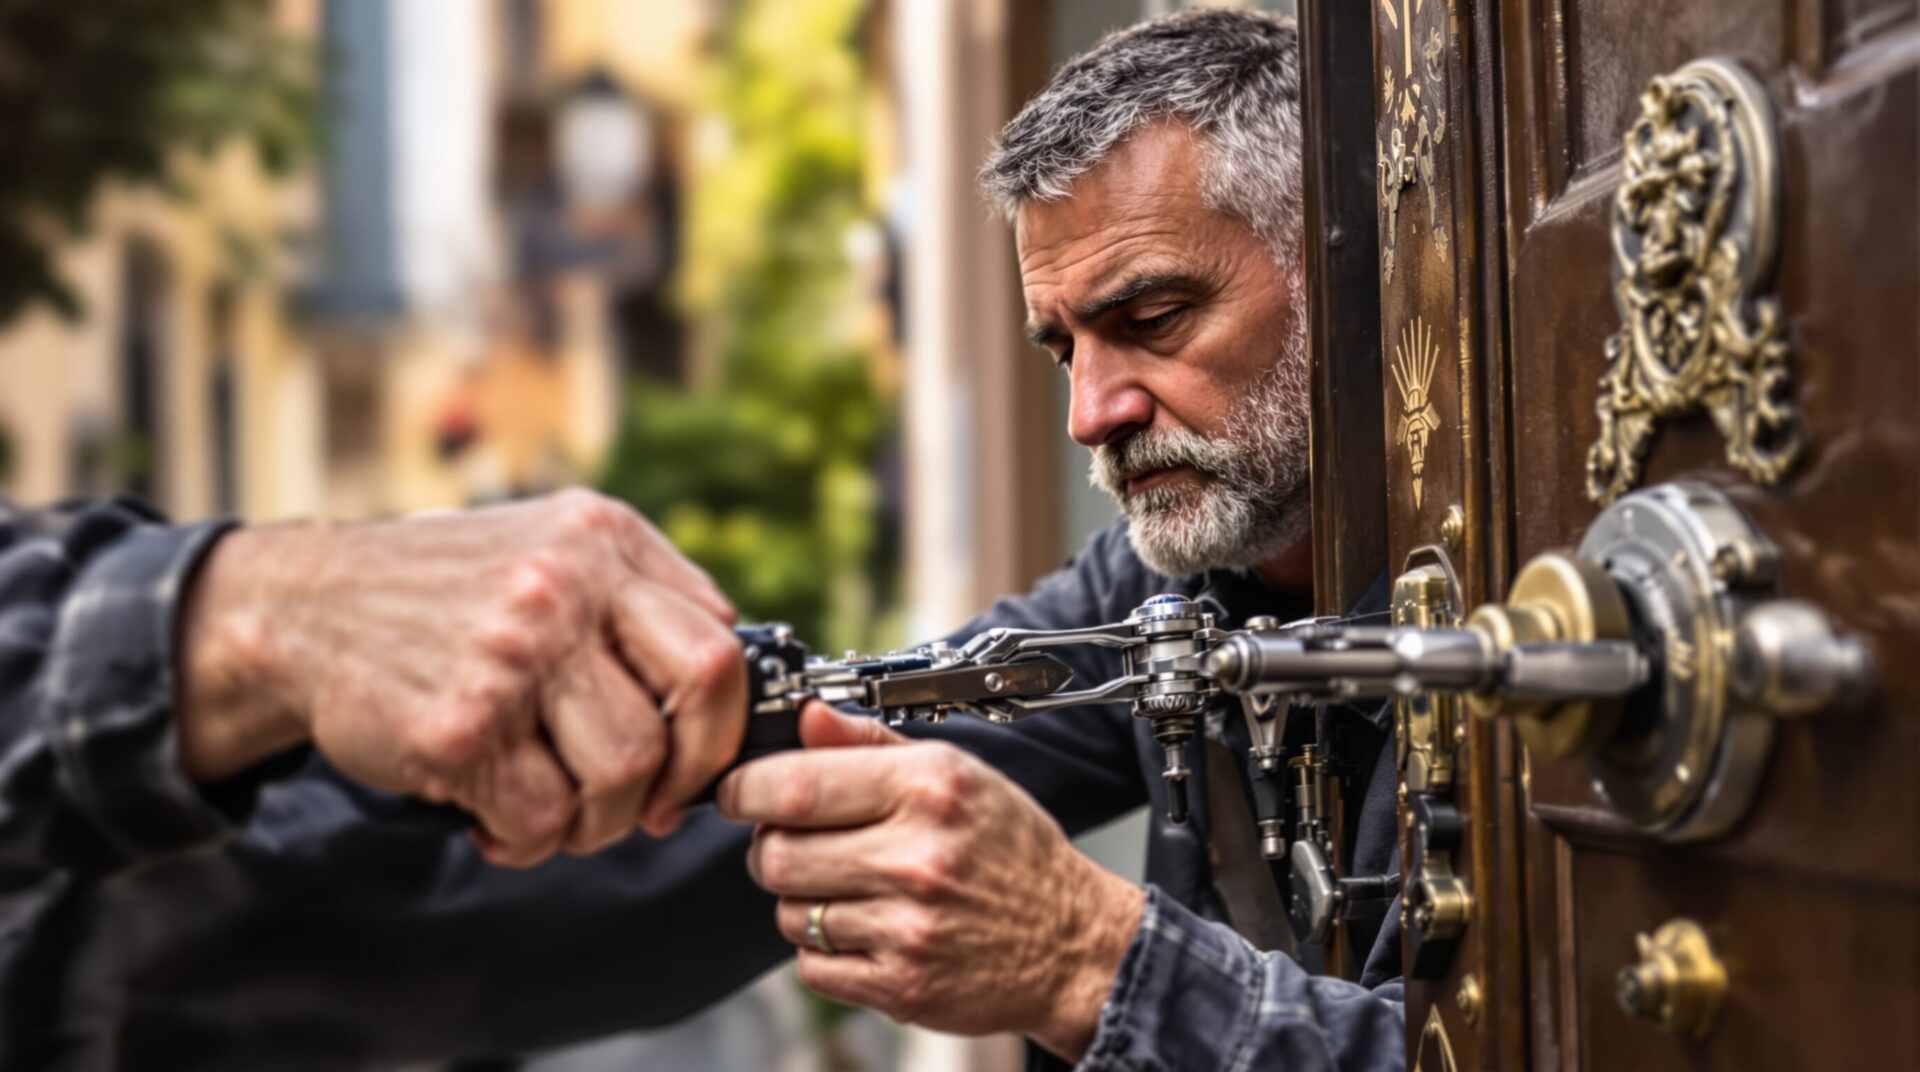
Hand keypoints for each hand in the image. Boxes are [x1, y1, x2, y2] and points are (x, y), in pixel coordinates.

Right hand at [178, 489, 746, 865]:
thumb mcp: (556, 550)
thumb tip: (725, 705)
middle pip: (687, 713)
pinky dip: (529, 839)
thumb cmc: (452, 593)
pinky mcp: (459, 725)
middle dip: (673, 780)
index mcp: (603, 540)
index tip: (692, 762)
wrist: (308, 605)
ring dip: (597, 819)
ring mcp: (512, 655)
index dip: (719, 725)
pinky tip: (496, 820)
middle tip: (641, 806)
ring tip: (554, 811)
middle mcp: (565, 588)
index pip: (719, 646)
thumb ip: (643, 603)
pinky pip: (541, 815)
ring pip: (622, 773)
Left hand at [717, 703, 1144, 1060]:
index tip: (736, 791)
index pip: (795, 786)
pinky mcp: (902, 987)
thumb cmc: (1011, 851)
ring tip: (848, 888)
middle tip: (792, 842)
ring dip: (802, 900)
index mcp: (929, 788)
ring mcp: (909, 928)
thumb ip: (871, 744)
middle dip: (768, 847)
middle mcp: (918, 857)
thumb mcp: (957, 774)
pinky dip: (824, 950)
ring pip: (790, 913)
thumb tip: (806, 718)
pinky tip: (865, 930)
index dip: (745, 788)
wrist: (1071, 944)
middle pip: (778, 854)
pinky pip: (813, 967)